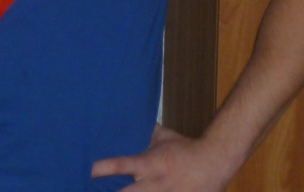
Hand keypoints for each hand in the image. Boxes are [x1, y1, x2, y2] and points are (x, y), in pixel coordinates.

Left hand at [91, 125, 234, 191]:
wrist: (215, 161)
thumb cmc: (186, 148)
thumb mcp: (164, 137)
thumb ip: (145, 133)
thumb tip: (129, 118)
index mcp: (152, 163)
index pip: (124, 165)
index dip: (105, 168)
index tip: (89, 171)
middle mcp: (157, 183)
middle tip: (88, 190)